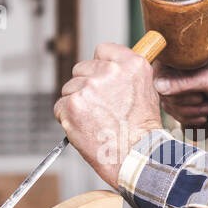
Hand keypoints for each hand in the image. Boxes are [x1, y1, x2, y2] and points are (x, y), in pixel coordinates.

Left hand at [54, 42, 162, 188]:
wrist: (135, 156)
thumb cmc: (142, 130)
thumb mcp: (147, 90)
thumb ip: (127, 73)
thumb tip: (110, 64)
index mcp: (132, 63)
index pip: (102, 50)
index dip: (101, 67)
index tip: (105, 81)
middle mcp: (110, 71)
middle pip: (81, 69)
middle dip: (87, 87)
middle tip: (102, 109)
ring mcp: (89, 87)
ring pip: (69, 88)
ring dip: (77, 104)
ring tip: (96, 121)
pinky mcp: (73, 104)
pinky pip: (60, 106)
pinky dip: (67, 118)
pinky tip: (85, 128)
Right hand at [152, 39, 207, 135]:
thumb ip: (187, 82)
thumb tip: (158, 86)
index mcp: (191, 49)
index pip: (163, 61)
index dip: (168, 80)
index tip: (189, 89)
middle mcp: (185, 63)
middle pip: (162, 85)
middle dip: (183, 100)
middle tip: (204, 99)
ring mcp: (185, 81)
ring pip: (167, 101)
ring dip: (187, 111)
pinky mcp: (188, 96)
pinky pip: (174, 110)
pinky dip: (188, 117)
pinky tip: (205, 115)